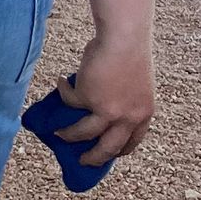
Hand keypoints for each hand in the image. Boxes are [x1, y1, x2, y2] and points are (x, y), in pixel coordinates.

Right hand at [58, 40, 154, 167]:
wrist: (124, 38)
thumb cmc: (130, 53)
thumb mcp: (133, 85)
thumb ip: (121, 101)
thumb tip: (96, 110)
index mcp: (143, 114)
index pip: (131, 142)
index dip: (118, 150)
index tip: (109, 154)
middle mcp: (127, 117)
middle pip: (108, 148)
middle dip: (93, 158)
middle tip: (83, 161)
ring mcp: (107, 110)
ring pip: (83, 132)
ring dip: (67, 134)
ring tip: (58, 132)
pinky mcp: (87, 98)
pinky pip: (69, 101)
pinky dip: (63, 91)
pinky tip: (60, 83)